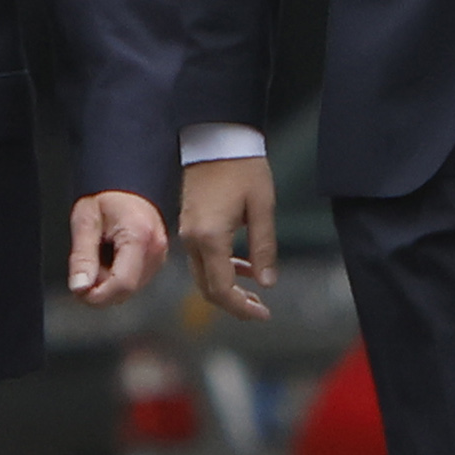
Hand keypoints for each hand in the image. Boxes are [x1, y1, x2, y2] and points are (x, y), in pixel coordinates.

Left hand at [68, 190, 168, 306]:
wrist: (126, 186)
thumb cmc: (106, 197)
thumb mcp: (85, 221)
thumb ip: (81, 256)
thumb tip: (80, 287)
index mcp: (139, 237)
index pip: (123, 284)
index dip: (98, 295)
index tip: (79, 292)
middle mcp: (155, 250)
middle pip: (126, 290)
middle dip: (100, 287)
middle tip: (84, 266)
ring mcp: (160, 257)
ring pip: (129, 289)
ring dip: (108, 282)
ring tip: (99, 254)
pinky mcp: (157, 261)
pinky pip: (134, 281)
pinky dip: (116, 276)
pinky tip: (110, 256)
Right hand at [178, 156, 277, 321]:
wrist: (217, 141)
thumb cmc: (243, 169)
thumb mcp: (262, 208)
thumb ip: (264, 248)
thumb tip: (267, 282)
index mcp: (210, 237)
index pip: (221, 287)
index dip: (241, 306)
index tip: (263, 314)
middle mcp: (192, 239)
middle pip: (207, 287)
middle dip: (233, 304)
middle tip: (260, 310)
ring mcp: (187, 232)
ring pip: (203, 275)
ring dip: (227, 287)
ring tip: (255, 293)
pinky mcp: (189, 225)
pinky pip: (201, 259)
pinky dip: (220, 270)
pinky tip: (242, 267)